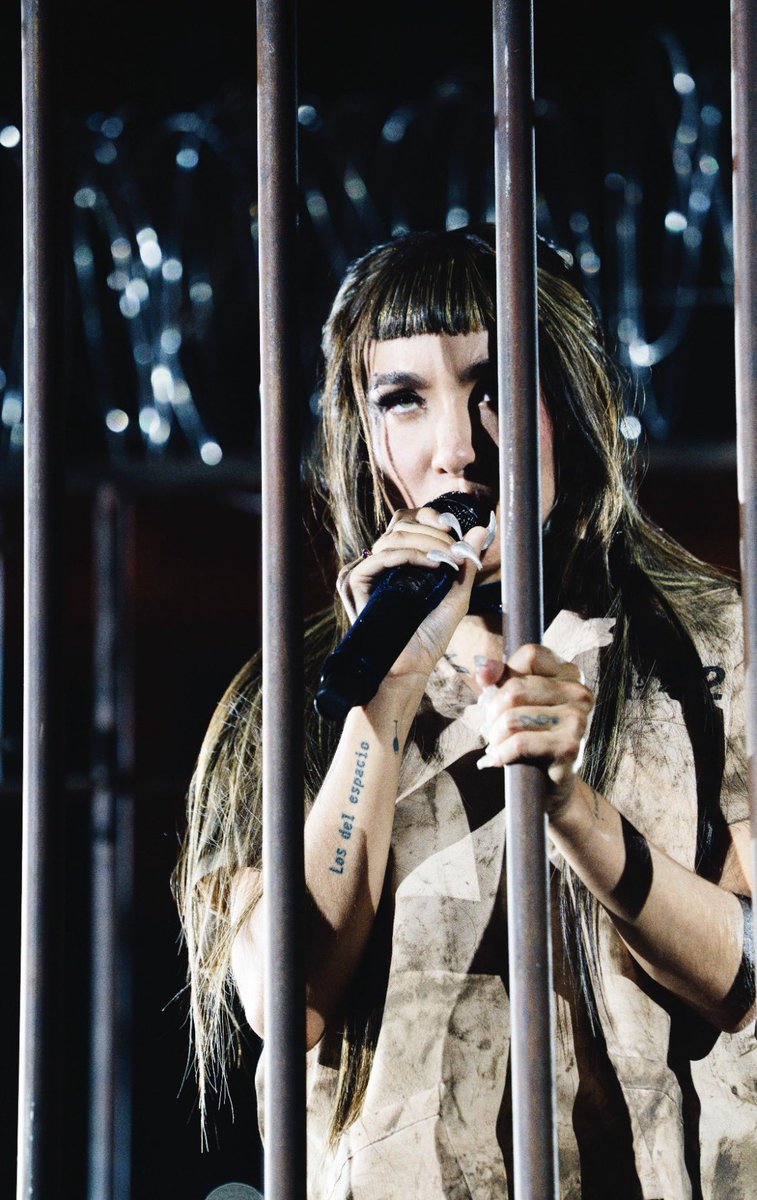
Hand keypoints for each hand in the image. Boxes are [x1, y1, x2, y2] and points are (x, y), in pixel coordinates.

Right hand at [336, 506, 492, 683]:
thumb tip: (482, 528)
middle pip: (401, 524)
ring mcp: (364, 570)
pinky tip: (432, 563)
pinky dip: (410, 554)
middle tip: (456, 548)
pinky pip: (382, 556)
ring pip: (393, 536)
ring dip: (427, 542)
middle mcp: (378, 562)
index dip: (428, 517)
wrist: (411, 666)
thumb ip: (466, 561)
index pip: (407, 521)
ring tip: (448, 559)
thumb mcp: (456, 593)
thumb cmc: (430, 635)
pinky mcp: (353, 581)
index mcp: (397, 560)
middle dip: (433, 531)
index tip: (452, 526)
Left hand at [475, 643, 593, 814]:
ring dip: (494, 735)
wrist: (548, 784)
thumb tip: (483, 669)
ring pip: (513, 716)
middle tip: (489, 728)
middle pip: (515, 689)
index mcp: (570, 674)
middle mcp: (580, 693)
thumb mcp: (514, 702)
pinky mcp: (570, 746)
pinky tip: (498, 759)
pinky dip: (501, 752)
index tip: (491, 691)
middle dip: (492, 712)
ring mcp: (578, 719)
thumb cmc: (530, 736)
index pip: (530, 654)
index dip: (503, 671)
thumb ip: (500, 678)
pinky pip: (520, 742)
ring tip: (496, 744)